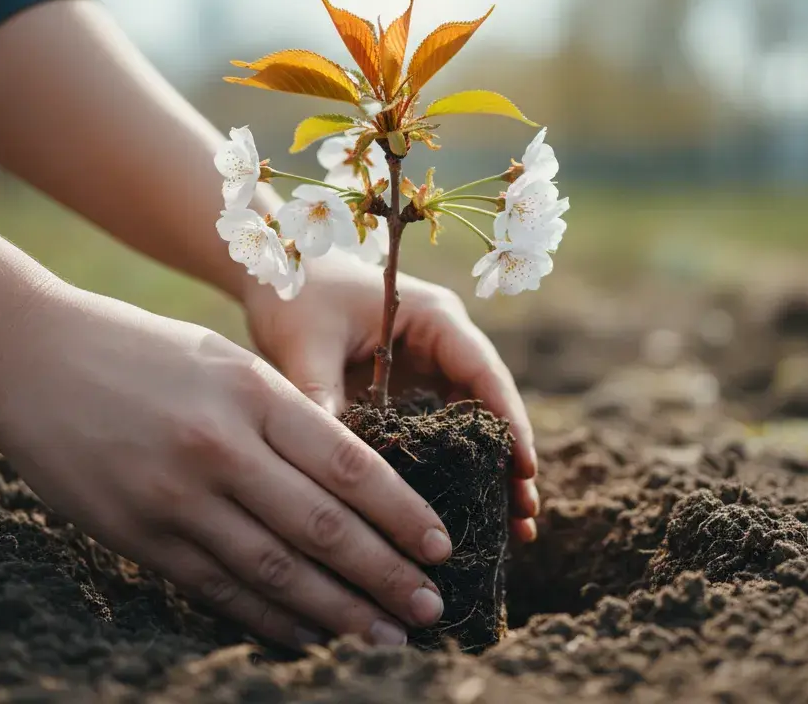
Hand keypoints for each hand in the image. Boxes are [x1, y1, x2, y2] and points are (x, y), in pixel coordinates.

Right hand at [0, 288, 454, 647]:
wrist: (28, 357)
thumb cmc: (140, 350)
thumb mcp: (225, 360)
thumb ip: (285, 414)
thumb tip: (354, 480)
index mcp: (252, 392)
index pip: (348, 465)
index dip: (402, 513)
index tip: (442, 546)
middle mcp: (219, 447)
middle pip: (322, 526)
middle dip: (384, 575)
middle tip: (429, 609)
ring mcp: (174, 496)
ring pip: (274, 569)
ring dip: (337, 611)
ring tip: (383, 637)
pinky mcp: (137, 534)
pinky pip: (216, 586)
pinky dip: (267, 617)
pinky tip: (308, 636)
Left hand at [243, 253, 539, 542]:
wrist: (279, 275)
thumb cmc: (298, 294)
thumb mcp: (306, 342)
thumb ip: (319, 395)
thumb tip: (327, 462)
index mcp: (433, 318)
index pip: (483, 372)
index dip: (509, 420)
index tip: (525, 469)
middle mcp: (443, 344)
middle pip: (489, 406)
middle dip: (509, 461)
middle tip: (527, 516)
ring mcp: (429, 370)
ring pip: (471, 427)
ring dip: (489, 474)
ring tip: (513, 532)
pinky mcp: (409, 394)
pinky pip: (440, 436)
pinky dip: (453, 472)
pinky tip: (460, 515)